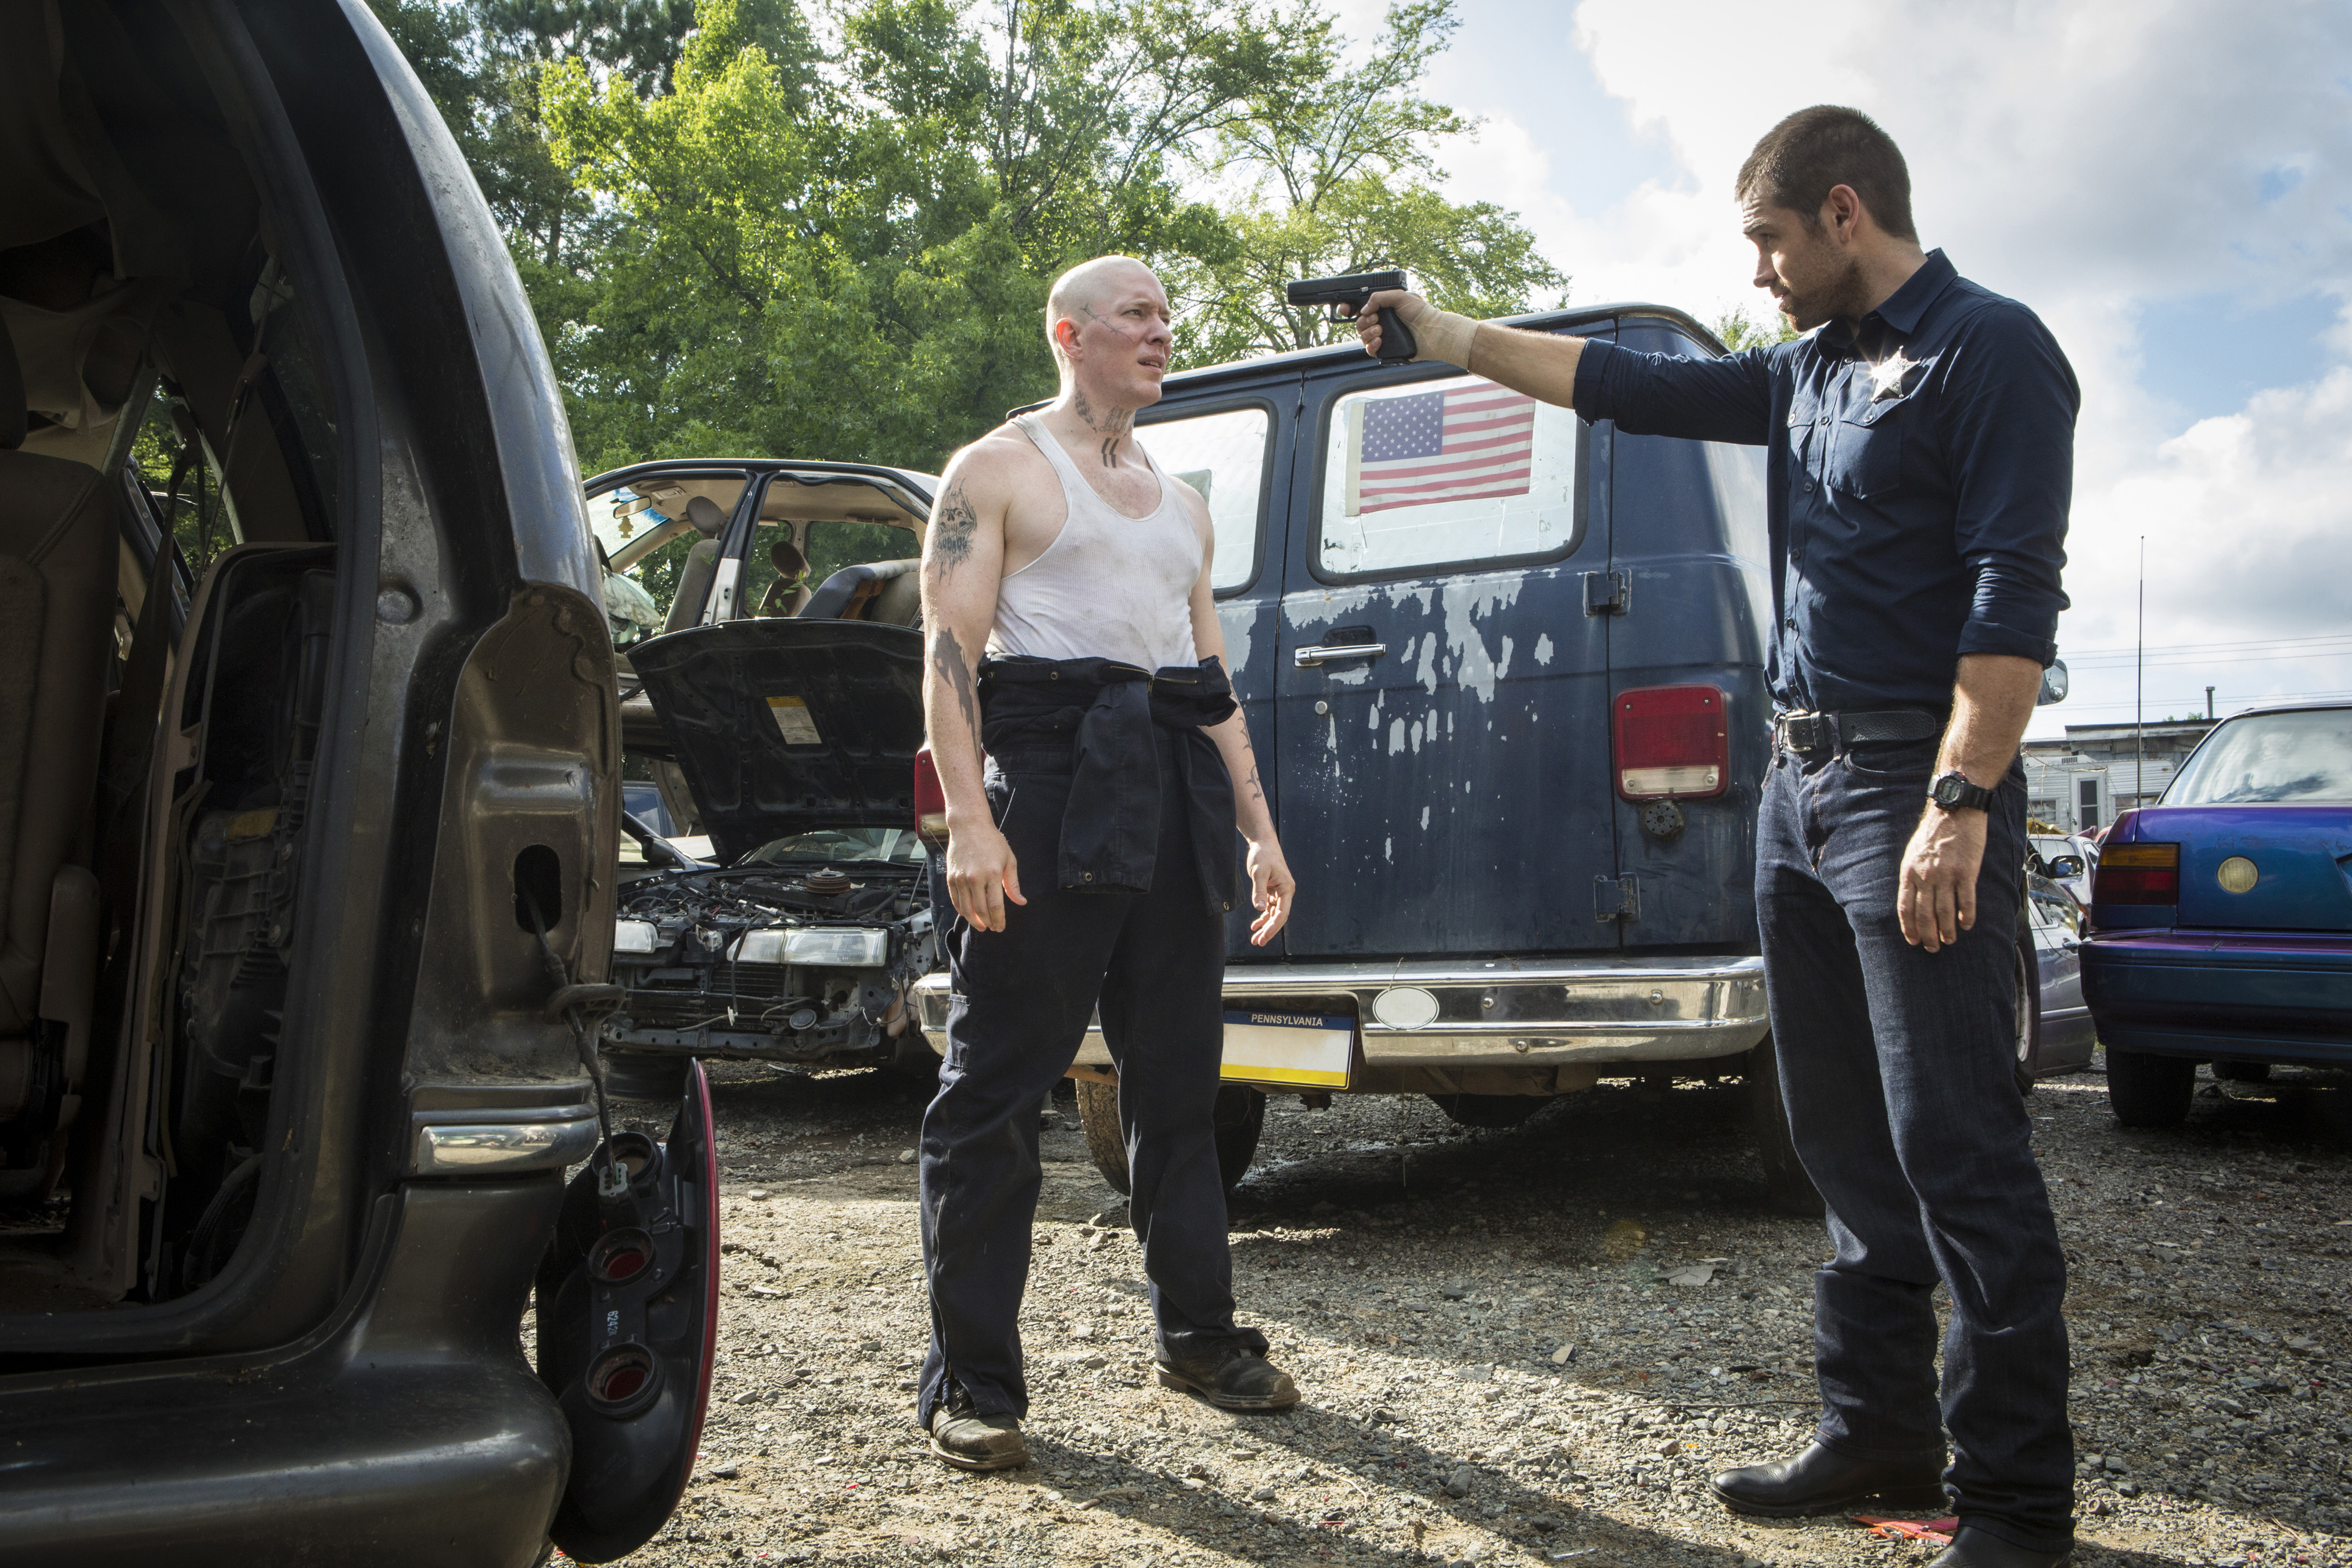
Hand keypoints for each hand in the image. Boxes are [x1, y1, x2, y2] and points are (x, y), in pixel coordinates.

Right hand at [945, 820, 1025, 932]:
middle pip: (981, 910)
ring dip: (974, 921)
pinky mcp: (951, 878)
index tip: (1001, 927)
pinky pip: (956, 900)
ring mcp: (961, 878)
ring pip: (966, 908)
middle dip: (988, 923)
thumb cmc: (992, 841)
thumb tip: (1021, 902)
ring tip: (981, 926)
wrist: (969, 826)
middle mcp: (975, 878)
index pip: (995, 905)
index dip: (998, 919)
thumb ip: (1013, 884)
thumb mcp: (1008, 859)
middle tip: (993, 928)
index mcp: (992, 874)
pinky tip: (969, 914)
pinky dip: (962, 911)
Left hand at [1244, 837, 1294, 945]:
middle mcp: (1285, 892)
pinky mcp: (1272, 891)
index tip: (1264, 936)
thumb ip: (1259, 891)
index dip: (1273, 927)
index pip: (1282, 913)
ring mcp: (1279, 893)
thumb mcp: (1259, 872)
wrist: (1263, 843)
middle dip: (1269, 930)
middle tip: (1258, 943)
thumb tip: (1259, 908)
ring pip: (1273, 914)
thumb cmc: (1263, 855)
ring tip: (1255, 939)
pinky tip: (1255, 926)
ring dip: (1265, 926)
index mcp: (1287, 889)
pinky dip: (1262, 917)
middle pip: (1278, 917)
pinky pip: (1268, 908)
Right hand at [1348, 288, 1428, 357]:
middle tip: (1376, 319)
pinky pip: (1369, 350)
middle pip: (1359, 323)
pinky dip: (1371, 345)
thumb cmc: (1420, 312)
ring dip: (1368, 333)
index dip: (1349, 309)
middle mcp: (1380, 322)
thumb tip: (1364, 309)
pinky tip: (1380, 340)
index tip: (1346, 310)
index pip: (1360, 308)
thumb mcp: (1400, 296)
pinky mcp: (1385, 349)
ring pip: (1362, 336)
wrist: (1431, 331)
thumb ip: (1379, 297)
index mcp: (1382, 308)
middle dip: (1364, 321)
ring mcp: (1382, 336)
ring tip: (1381, 329)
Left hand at [1898, 804, 1987, 951]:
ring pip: (1944, 911)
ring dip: (1947, 931)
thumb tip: (1912, 898)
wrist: (1954, 810)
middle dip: (1928, 935)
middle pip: (1925, 914)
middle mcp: (1925, 876)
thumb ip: (1912, 875)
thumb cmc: (1934, 832)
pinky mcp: (1966, 871)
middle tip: (1932, 948)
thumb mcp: (1913, 853)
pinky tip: (1966, 925)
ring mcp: (1946, 875)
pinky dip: (1966, 915)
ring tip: (1949, 941)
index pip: (1905, 907)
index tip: (1913, 941)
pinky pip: (1966, 900)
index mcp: (1909, 872)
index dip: (1909, 927)